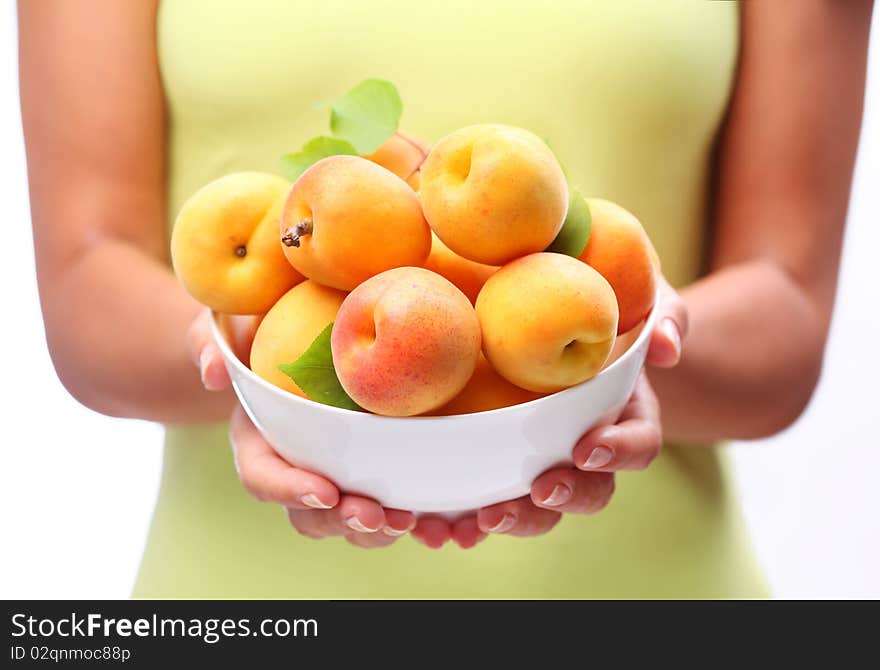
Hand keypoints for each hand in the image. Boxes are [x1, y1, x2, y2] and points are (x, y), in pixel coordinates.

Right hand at [188, 307, 415, 546]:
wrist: (293, 332)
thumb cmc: (255, 328)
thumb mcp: (225, 325)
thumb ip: (210, 341)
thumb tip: (214, 373)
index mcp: (255, 440)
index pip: (262, 476)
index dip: (290, 489)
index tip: (325, 490)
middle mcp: (290, 467)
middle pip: (308, 511)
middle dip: (340, 519)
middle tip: (373, 513)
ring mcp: (328, 472)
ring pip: (344, 519)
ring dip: (373, 528)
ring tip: (405, 520)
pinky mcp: (362, 469)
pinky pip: (378, 504)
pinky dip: (401, 514)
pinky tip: (427, 512)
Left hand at [414, 277, 687, 549]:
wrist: (552, 312)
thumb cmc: (606, 302)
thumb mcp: (640, 296)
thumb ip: (663, 313)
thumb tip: (667, 348)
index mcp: (625, 415)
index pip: (638, 444)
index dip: (619, 452)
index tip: (587, 449)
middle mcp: (588, 446)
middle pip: (590, 489)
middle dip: (566, 496)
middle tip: (539, 490)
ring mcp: (543, 457)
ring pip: (539, 506)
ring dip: (516, 518)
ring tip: (482, 519)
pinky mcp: (499, 461)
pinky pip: (487, 497)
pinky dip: (466, 520)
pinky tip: (441, 528)